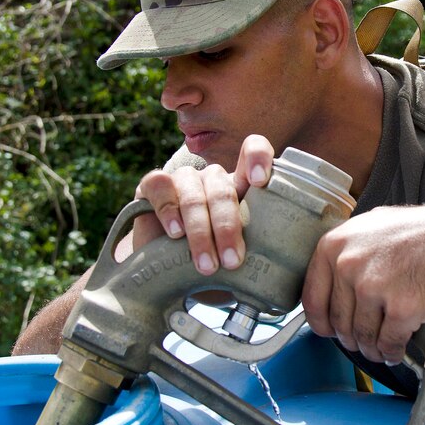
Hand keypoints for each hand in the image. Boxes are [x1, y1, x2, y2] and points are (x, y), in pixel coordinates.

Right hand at [133, 134, 273, 274]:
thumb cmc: (211, 264)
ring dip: (200, 231)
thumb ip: (254, 252)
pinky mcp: (152, 186)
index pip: (253, 150)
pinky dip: (169, 210)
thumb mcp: (236, 258)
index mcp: (240, 187)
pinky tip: (176, 234)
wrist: (165, 275)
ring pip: (194, 193)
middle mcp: (212, 179)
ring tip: (206, 264)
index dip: (258, 157)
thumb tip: (272, 269)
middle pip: (223, 188)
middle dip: (227, 227)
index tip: (260, 180)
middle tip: (232, 261)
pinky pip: (160, 185)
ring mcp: (183, 180)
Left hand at [301, 199, 424, 364]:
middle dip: (351, 338)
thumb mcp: (371, 226)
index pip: (312, 298)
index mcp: (335, 245)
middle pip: (339, 322)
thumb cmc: (423, 231)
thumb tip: (329, 284)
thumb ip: (346, 252)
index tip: (330, 331)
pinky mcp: (402, 308)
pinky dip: (392, 351)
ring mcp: (374, 287)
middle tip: (363, 341)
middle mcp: (349, 265)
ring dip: (372, 348)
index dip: (322, 322)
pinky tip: (397, 349)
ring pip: (362, 336)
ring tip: (381, 347)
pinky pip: (388, 343)